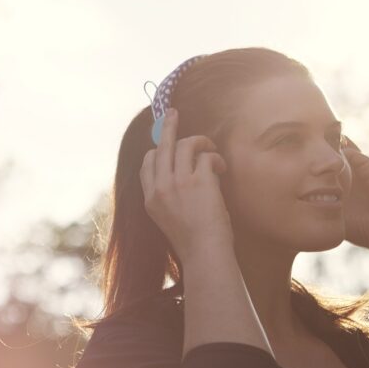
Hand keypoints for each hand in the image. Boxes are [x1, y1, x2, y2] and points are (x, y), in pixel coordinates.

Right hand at [139, 108, 232, 263]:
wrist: (204, 254)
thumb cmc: (193, 241)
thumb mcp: (170, 219)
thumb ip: (169, 197)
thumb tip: (180, 172)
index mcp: (150, 199)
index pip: (147, 164)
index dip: (157, 151)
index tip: (164, 144)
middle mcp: (160, 188)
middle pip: (161, 147)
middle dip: (168, 127)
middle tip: (173, 113)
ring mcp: (178, 183)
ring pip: (184, 145)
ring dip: (201, 143)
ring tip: (212, 152)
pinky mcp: (199, 181)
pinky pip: (206, 156)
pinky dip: (216, 158)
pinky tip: (221, 169)